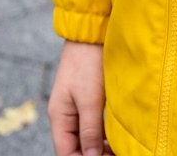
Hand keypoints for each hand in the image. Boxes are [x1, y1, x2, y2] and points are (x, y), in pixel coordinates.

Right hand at [47, 41, 109, 155]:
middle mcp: (64, 115)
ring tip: (117, 149)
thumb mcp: (90, 100)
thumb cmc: (88, 62)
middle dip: (93, 155)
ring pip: (84, 138)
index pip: (66, 153)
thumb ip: (90, 131)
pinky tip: (115, 137)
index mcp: (58, 117)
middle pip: (75, 148)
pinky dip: (102, 134)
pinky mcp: (86, 99)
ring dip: (99, 147)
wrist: (91, 32)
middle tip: (115, 154)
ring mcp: (75, 107)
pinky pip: (91, 126)